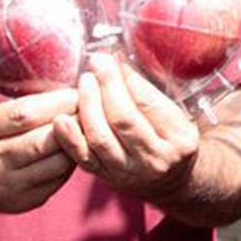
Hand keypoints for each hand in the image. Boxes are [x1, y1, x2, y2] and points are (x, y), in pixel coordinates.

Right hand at [0, 88, 78, 213]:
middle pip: (43, 140)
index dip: (57, 101)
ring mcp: (4, 186)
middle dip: (73, 122)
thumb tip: (72, 92)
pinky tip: (73, 151)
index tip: (78, 91)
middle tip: (92, 109)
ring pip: (56, 163)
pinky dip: (70, 163)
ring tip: (86, 129)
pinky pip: (57, 180)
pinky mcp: (21, 203)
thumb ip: (25, 108)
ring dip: (77, 144)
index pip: (24, 113)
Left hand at [52, 52, 200, 202]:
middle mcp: (156, 159)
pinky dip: (70, 138)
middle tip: (96, 64)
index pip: (149, 103)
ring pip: (101, 138)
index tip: (112, 59)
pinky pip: (84, 158)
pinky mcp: (108, 178)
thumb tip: (116, 62)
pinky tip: (61, 118)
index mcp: (179, 138)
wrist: (171, 181)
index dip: (126, 78)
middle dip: (106, 87)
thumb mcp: (173, 114)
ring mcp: (131, 172)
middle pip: (124, 119)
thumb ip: (147, 91)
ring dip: (87, 106)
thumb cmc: (171, 139)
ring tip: (84, 83)